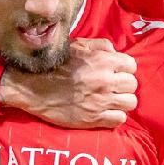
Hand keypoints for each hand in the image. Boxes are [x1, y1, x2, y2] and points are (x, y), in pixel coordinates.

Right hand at [0, 38, 136, 128]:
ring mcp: (100, 101)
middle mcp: (105, 81)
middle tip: (112, 86)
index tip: (115, 71)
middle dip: (124, 84)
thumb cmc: (53, 64)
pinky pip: (119, 119)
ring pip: (130, 103)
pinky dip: (115, 116)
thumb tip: (115, 52)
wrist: (31, 87)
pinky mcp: (94, 119)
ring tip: (111, 99)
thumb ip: (99, 45)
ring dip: (122, 101)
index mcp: (102, 61)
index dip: (124, 68)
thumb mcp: (76, 45)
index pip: (131, 65)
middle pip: (132, 85)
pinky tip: (105, 111)